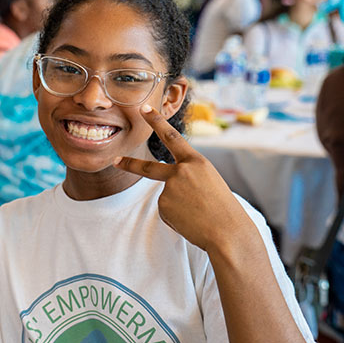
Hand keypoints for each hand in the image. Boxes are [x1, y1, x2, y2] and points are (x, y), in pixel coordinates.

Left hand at [113, 105, 256, 253]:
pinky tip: (190, 220)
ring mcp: (169, 188)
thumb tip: (167, 188)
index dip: (157, 122)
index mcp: (197, 162)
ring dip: (179, 208)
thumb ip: (187, 176)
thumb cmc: (223, 208)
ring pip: (166, 198)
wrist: (228, 233)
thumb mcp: (209, 181)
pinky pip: (167, 211)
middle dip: (129, 164)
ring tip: (198, 214)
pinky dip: (177, 217)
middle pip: (147, 167)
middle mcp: (181, 171)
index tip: (145, 109)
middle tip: (116, 160)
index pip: (172, 137)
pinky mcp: (163, 206)